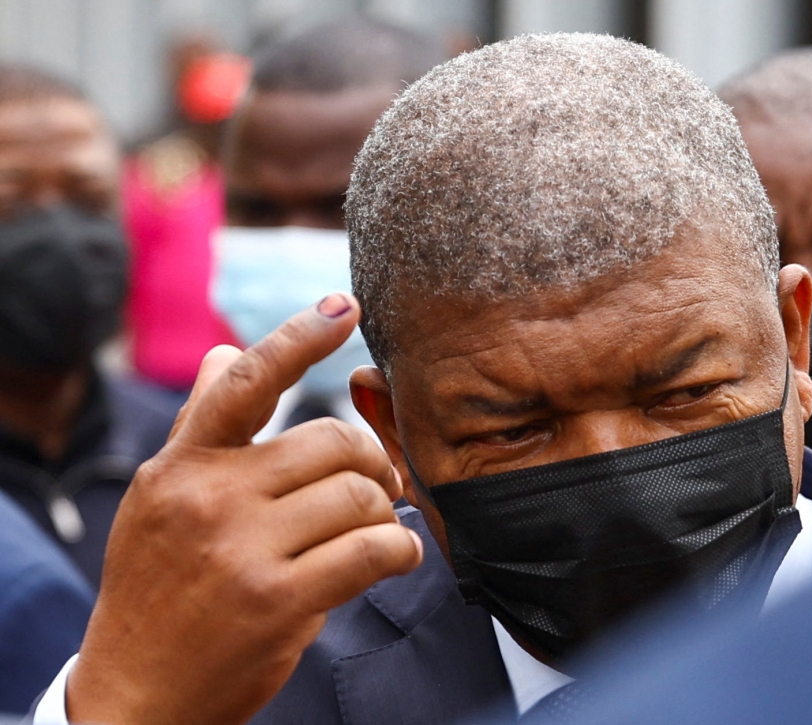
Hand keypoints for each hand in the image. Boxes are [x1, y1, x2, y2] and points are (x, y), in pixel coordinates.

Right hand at [66, 294, 422, 724]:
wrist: (137, 696)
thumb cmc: (158, 592)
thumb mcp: (160, 502)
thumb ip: (201, 428)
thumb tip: (225, 352)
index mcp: (181, 465)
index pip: (247, 381)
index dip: (300, 338)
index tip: (344, 307)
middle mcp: (208, 496)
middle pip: (332, 440)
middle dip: (369, 462)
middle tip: (376, 484)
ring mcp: (242, 548)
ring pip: (358, 494)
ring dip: (385, 511)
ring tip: (378, 527)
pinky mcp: (278, 600)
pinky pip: (372, 549)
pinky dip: (400, 550)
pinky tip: (394, 557)